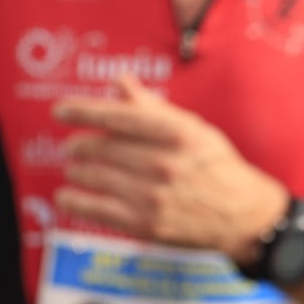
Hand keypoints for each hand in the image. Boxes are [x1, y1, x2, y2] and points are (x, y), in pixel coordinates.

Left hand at [52, 73, 289, 261]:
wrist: (242, 213)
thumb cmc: (216, 165)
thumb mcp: (194, 129)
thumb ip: (153, 107)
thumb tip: (120, 81)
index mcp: (178, 134)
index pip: (119, 117)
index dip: (84, 111)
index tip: (60, 110)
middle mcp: (164, 163)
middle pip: (101, 147)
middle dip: (80, 144)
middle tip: (75, 146)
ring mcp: (153, 196)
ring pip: (93, 176)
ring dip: (77, 170)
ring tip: (77, 168)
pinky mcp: (145, 223)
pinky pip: (95, 209)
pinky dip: (74, 200)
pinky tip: (68, 194)